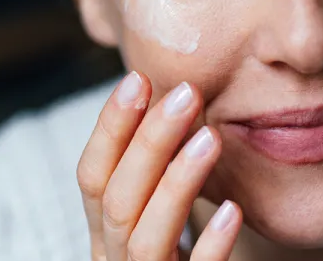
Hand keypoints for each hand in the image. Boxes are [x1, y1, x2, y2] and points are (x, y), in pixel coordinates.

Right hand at [78, 71, 241, 259]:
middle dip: (148, 142)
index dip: (109, 128)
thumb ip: (154, 176)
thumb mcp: (156, 222)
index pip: (91, 178)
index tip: (139, 78)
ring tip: (212, 137)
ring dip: (177, 182)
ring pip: (146, 237)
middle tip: (186, 94)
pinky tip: (232, 211)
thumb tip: (170, 98)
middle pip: (117, 201)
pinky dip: (209, 246)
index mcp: (104, 239)